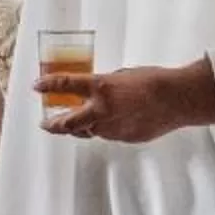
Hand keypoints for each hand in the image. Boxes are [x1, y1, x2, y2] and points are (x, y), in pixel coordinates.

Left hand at [38, 59, 214, 144]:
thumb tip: (96, 92)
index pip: (65, 85)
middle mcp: (101, 111)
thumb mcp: (122, 76)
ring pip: (89, 131)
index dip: (48, 85)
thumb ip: (105, 86)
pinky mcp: (124, 138)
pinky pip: (109, 135)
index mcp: (100, 88)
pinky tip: (116, 122)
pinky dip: (107, 129)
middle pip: (67, 123)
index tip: (37, 86)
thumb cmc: (153, 81)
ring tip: (79, 123)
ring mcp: (112, 128)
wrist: (177, 99)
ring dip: (82, 127)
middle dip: (53, 124)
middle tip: (45, 123)